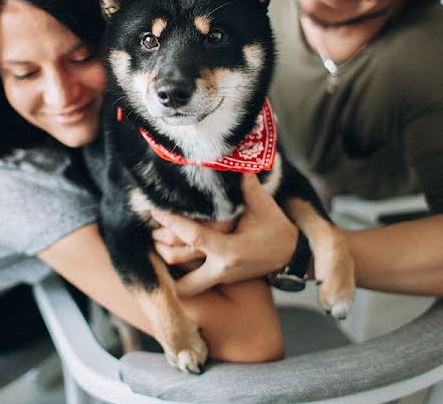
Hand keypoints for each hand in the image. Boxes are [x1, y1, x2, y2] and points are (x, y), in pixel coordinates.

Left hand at [150, 174, 298, 296]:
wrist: (290, 257)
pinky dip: (179, 268)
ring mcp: (218, 277)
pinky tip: (169, 251)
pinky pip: (192, 280)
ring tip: (157, 240)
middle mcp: (220, 267)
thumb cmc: (276, 230)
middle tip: (152, 231)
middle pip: (178, 263)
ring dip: (167, 261)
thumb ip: (247, 187)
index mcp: (230, 249)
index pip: (193, 236)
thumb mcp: (264, 207)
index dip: (172, 222)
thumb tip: (236, 163)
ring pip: (182, 279)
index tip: (155, 210)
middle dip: (161, 249)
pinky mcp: (218, 279)